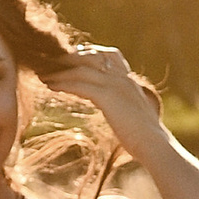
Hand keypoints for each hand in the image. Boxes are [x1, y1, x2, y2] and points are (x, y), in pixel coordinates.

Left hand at [41, 42, 167, 166]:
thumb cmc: (147, 139)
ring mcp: (116, 85)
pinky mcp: (108, 96)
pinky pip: (79, 84)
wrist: (155, 145)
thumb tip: (123, 112)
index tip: (72, 57)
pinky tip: (50, 86)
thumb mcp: (137, 116)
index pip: (110, 55)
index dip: (89, 53)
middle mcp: (124, 78)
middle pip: (92, 56)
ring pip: (82, 69)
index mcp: (130, 81)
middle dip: (69, 58)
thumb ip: (127, 107)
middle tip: (50, 63)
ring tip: (43, 75)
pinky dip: (63, 83)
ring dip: (60, 71)